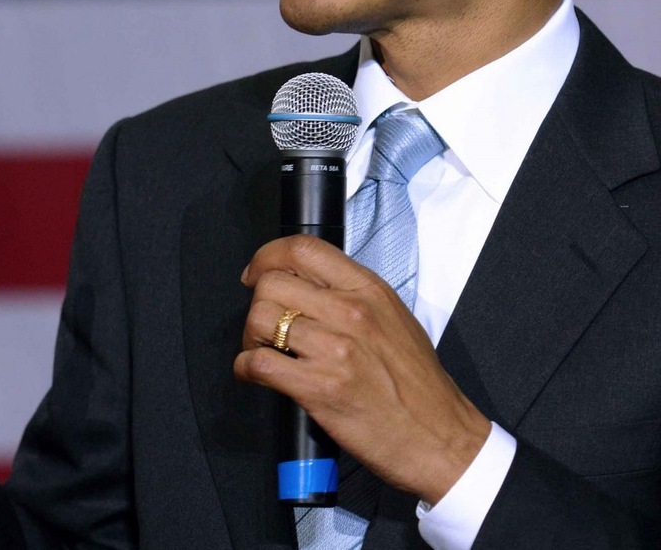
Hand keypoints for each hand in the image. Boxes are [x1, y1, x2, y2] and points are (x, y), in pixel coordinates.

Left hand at [234, 235, 489, 504]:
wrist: (440, 437)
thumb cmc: (418, 383)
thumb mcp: (393, 316)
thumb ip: (351, 294)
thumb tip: (307, 284)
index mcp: (368, 290)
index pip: (303, 249)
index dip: (268, 256)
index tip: (257, 271)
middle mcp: (350, 312)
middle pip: (272, 283)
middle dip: (256, 300)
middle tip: (263, 321)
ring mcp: (334, 349)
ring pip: (260, 319)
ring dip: (251, 336)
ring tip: (264, 349)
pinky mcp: (319, 388)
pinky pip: (259, 363)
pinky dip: (247, 367)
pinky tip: (257, 373)